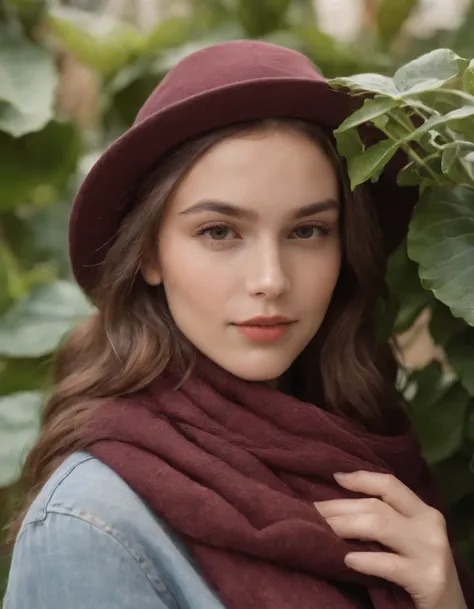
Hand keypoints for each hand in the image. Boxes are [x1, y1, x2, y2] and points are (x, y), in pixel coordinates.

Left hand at [314, 471, 466, 608]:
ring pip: (378, 526)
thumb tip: (339, 506)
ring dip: (345, 526)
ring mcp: (430, 551)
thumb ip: (387, 522)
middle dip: (340, 507)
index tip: (335, 477)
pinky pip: (388, 563)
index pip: (390, 484)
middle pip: (376, 505)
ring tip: (323, 530)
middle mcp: (430, 526)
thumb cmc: (421, 572)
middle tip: (313, 511)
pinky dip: (364, 560)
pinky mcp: (428, 579)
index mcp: (424, 513)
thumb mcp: (409, 541)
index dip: (361, 478)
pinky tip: (346, 560)